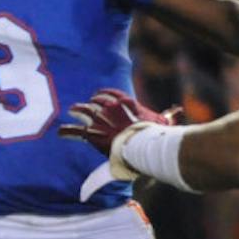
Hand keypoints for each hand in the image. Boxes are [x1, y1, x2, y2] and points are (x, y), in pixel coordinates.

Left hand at [59, 87, 180, 158]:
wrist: (143, 144)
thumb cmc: (155, 134)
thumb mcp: (163, 122)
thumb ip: (169, 115)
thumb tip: (178, 110)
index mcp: (126, 104)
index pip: (112, 94)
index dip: (105, 94)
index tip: (100, 94)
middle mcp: (111, 108)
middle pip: (97, 102)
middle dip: (91, 103)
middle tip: (83, 104)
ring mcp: (101, 120)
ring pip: (85, 111)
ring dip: (78, 110)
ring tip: (72, 110)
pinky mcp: (93, 134)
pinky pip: (76, 131)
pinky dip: (67, 131)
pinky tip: (60, 132)